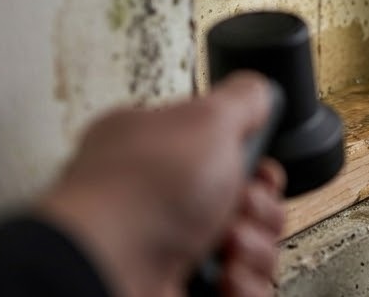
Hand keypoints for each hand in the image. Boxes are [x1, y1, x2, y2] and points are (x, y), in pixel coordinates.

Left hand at [37, 72, 286, 296]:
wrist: (108, 268)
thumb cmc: (140, 192)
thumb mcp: (207, 119)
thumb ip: (242, 99)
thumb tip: (260, 91)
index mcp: (160, 148)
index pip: (225, 150)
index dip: (253, 162)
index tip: (257, 168)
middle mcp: (161, 197)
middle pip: (246, 202)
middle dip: (258, 208)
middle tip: (238, 208)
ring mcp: (169, 248)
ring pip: (249, 248)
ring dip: (253, 248)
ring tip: (227, 248)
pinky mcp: (182, 289)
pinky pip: (241, 289)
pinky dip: (243, 286)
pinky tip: (224, 278)